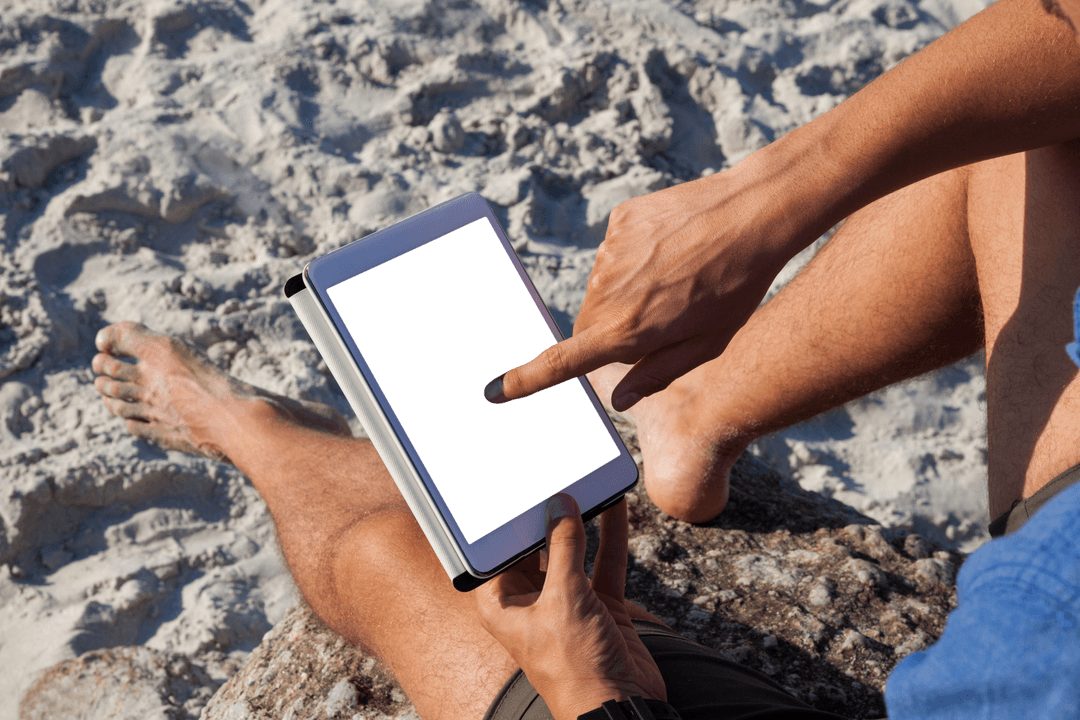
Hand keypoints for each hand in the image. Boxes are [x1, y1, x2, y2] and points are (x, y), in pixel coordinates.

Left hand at [475, 495, 665, 719]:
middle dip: (543, 513)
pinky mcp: (598, 606)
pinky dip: (610, 536)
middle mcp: (530, 600)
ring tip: (581, 480)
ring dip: (579, 520)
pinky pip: (603, 562)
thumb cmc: (574, 666)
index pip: (494, 551)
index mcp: (502, 604)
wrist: (619, 707)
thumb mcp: (564, 598)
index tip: (506, 484)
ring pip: (571, 550)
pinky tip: (615, 506)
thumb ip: (563, 547)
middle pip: (534, 546)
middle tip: (547, 472)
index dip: (499, 519)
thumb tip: (559, 503)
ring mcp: (566, 602)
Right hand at [485, 163, 801, 411]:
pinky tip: (672, 251)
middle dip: (611, 330)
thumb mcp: (707, 344)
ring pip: (601, 288)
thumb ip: (657, 374)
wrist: (753, 213)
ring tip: (675, 278)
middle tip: (661, 319)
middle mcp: (609, 293)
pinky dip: (634, 258)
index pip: (562, 362)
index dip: (526, 380)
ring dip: (625, 292)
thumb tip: (618, 398)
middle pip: (587, 325)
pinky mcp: (620, 222)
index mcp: (628, 331)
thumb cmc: (737, 286)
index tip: (494, 391)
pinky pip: (614, 252)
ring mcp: (611, 253)